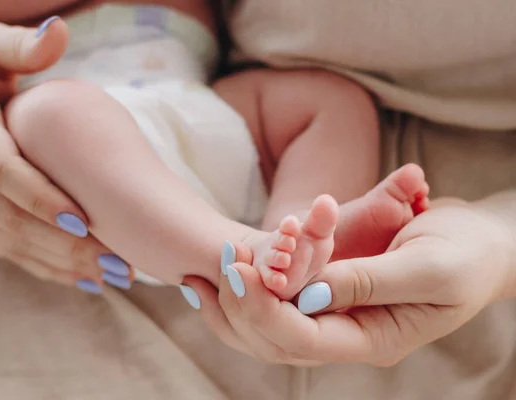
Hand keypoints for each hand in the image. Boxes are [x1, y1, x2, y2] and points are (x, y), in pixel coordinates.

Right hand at [0, 18, 131, 291]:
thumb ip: (19, 44)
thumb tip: (59, 30)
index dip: (37, 197)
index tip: (83, 218)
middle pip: (8, 218)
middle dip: (63, 244)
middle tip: (117, 261)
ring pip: (7, 243)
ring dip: (60, 264)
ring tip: (112, 275)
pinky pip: (4, 249)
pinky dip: (43, 267)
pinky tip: (83, 278)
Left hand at [180, 195, 515, 364]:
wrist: (480, 245)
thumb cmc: (465, 254)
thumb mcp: (428, 265)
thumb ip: (370, 281)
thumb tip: (308, 295)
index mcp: (374, 337)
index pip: (305, 339)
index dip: (266, 309)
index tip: (238, 272)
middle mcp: (347, 334)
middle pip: (277, 338)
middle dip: (241, 305)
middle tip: (215, 264)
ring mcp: (335, 316)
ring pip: (269, 328)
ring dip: (232, 303)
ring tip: (196, 276)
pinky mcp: (328, 294)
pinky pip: (277, 303)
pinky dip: (246, 292)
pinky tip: (217, 276)